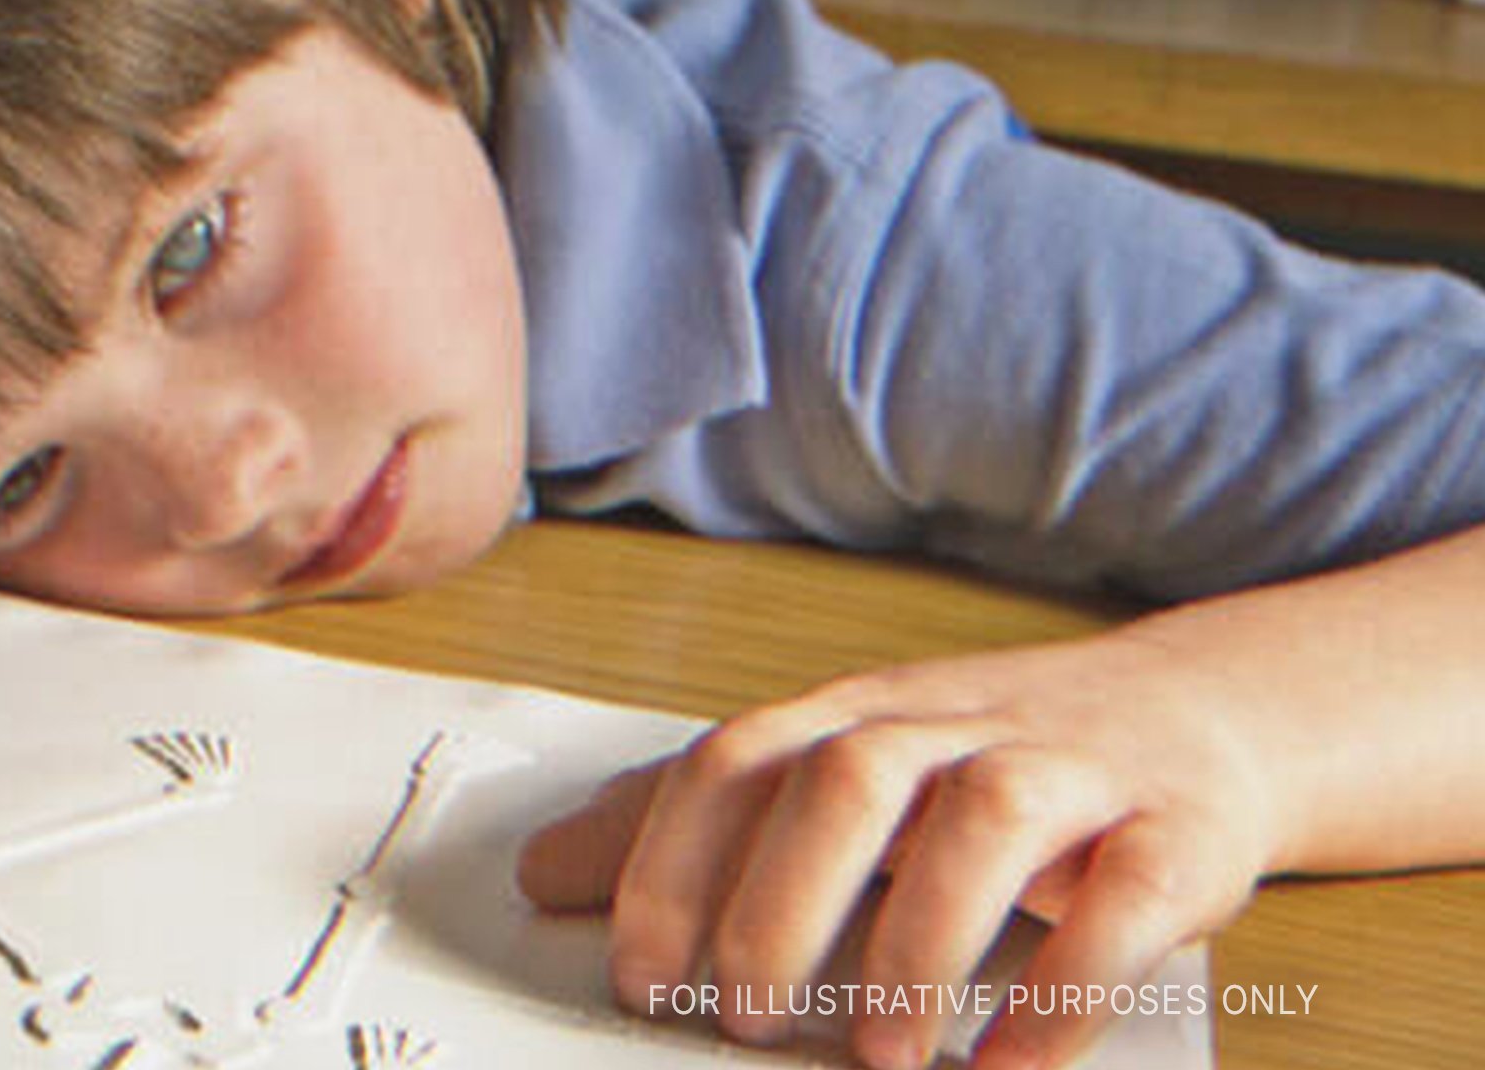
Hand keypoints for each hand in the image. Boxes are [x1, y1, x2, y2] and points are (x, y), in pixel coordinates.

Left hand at [516, 632, 1289, 1069]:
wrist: (1205, 711)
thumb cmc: (981, 763)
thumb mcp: (831, 775)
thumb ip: (699, 825)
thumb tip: (541, 873)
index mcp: (856, 715)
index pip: (739, 760)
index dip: (673, 861)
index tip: (634, 976)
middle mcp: (955, 726)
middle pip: (852, 777)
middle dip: (784, 899)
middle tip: (742, 1016)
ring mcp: (1071, 769)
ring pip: (990, 818)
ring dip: (925, 937)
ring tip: (879, 1053)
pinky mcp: (1177, 830)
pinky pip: (1130, 897)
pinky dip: (1072, 985)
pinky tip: (1013, 1064)